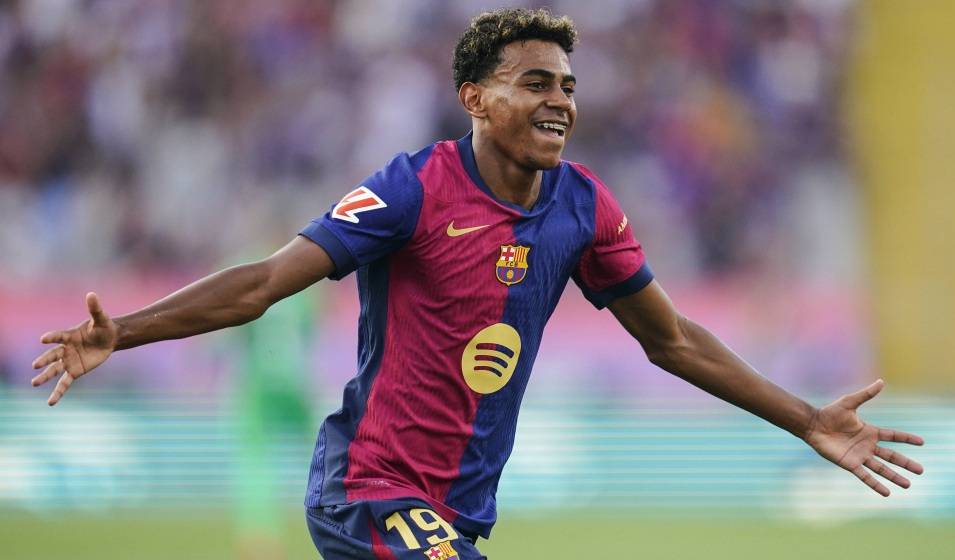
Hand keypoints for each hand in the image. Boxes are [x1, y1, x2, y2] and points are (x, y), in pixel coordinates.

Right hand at [31, 292, 117, 405]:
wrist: (110, 339)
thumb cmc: (103, 326)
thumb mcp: (101, 318)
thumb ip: (95, 308)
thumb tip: (91, 294)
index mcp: (69, 335)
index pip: (58, 336)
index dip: (51, 337)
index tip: (43, 339)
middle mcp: (65, 349)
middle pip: (52, 355)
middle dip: (44, 361)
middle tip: (35, 366)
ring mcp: (69, 361)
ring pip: (54, 370)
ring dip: (45, 376)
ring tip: (34, 383)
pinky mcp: (75, 371)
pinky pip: (64, 382)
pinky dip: (58, 392)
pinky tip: (51, 402)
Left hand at [805, 379, 923, 495]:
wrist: (813, 425)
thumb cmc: (829, 413)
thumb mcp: (850, 402)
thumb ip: (866, 395)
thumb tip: (881, 382)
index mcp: (869, 432)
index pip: (893, 436)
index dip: (906, 438)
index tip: (921, 442)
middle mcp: (867, 445)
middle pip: (891, 456)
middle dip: (906, 463)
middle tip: (920, 470)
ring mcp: (859, 456)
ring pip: (881, 468)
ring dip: (895, 477)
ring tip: (908, 484)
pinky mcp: (850, 464)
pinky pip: (865, 476)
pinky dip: (876, 484)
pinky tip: (887, 493)